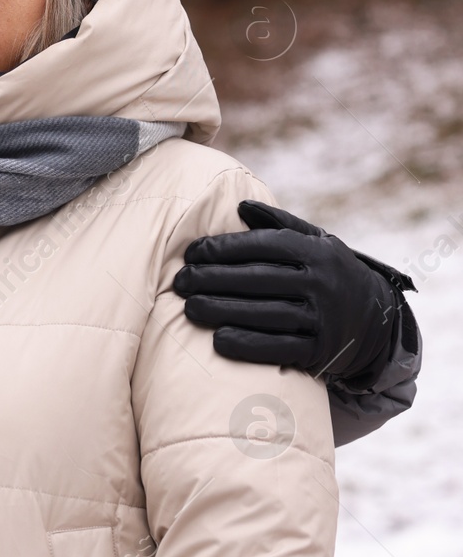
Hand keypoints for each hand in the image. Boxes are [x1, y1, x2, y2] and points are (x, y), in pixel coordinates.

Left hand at [173, 201, 409, 385]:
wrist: (377, 322)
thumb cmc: (329, 275)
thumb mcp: (317, 243)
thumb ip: (281, 224)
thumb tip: (242, 205)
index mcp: (316, 252)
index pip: (262, 245)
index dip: (222, 248)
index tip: (191, 253)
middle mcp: (321, 283)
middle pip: (257, 279)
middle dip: (211, 279)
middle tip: (180, 281)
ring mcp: (322, 319)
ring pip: (263, 313)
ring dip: (220, 311)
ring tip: (189, 307)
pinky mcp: (319, 351)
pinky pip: (277, 348)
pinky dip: (246, 344)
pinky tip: (218, 339)